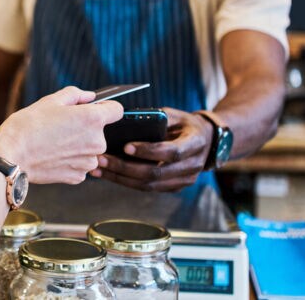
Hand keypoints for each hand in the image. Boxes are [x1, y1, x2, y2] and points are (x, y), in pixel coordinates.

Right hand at [0, 86, 122, 184]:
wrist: (11, 157)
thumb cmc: (28, 126)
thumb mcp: (50, 101)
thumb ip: (76, 95)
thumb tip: (89, 97)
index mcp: (93, 119)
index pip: (117, 110)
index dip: (104, 107)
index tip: (92, 109)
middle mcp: (97, 142)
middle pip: (100, 131)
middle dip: (85, 128)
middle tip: (61, 126)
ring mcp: (88, 162)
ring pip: (90, 149)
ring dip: (78, 146)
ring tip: (54, 142)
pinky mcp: (78, 177)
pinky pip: (80, 164)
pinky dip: (70, 160)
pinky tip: (53, 155)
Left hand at [90, 107, 212, 191]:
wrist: (206, 141)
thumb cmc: (185, 124)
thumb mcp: (175, 115)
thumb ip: (156, 118)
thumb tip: (125, 120)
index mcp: (195, 144)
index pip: (172, 152)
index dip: (149, 151)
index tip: (126, 146)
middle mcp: (192, 166)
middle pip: (156, 173)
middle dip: (125, 168)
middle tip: (102, 159)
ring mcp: (184, 180)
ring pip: (149, 186)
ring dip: (121, 179)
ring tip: (99, 169)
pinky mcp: (173, 187)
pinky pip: (148, 188)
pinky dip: (126, 182)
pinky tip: (109, 175)